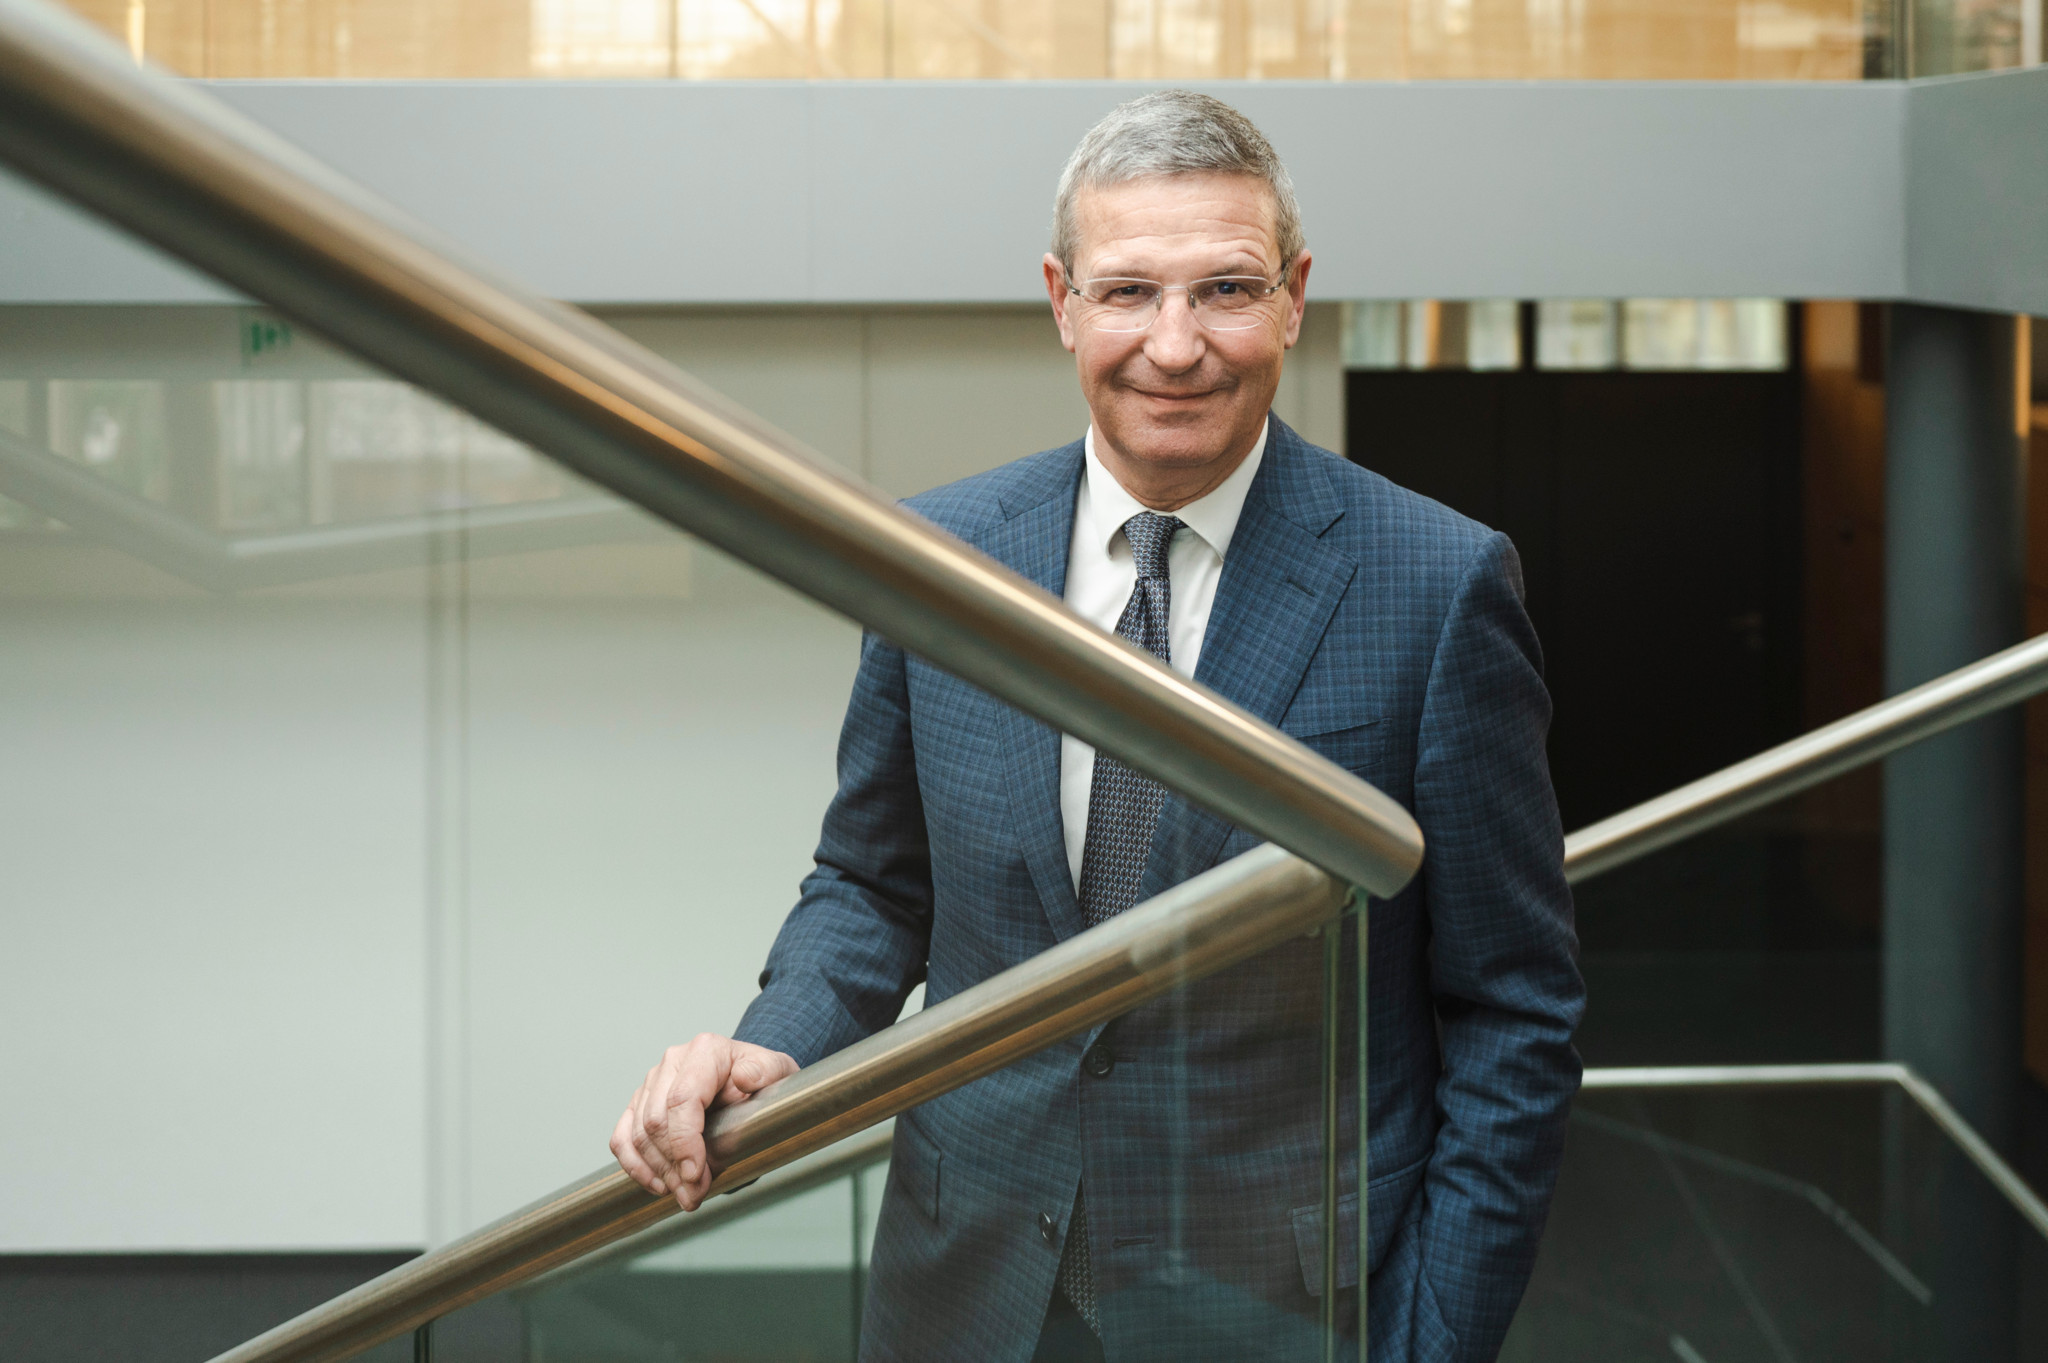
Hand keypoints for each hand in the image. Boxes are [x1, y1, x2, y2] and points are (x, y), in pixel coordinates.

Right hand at [610, 1034, 798, 1210]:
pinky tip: (658, 1185)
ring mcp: (652, 1083)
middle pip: (656, 1121)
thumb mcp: (778, 1071)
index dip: (684, 1143)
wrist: (749, 1079)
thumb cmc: (762, 1078)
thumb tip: (745, 1078)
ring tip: (685, 1194)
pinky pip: (623, 1138)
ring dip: (659, 1172)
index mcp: (705, 1051)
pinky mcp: (639, 1104)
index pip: (682, 1100)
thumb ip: (766, 1072)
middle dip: (674, 1166)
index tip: (696, 1175)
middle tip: (695, 1194)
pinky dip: (635, 1167)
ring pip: (638, 1134)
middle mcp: (672, 1062)